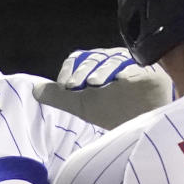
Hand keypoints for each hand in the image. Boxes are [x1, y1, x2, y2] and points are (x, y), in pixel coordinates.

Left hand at [33, 48, 172, 127]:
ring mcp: (132, 64)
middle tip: (73, 88)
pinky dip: (127, 72)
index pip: (80, 58)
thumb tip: (33, 90)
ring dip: (101, 71)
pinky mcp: (150, 72)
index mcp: (97, 65)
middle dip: (82, 72)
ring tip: (93, 86)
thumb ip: (58, 96)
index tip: (65, 87)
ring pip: (113, 60)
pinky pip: (136, 67)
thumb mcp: (81, 104)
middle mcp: (113, 61)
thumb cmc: (114, 111)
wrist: (146, 125)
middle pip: (94, 58)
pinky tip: (120, 82)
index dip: (70, 70)